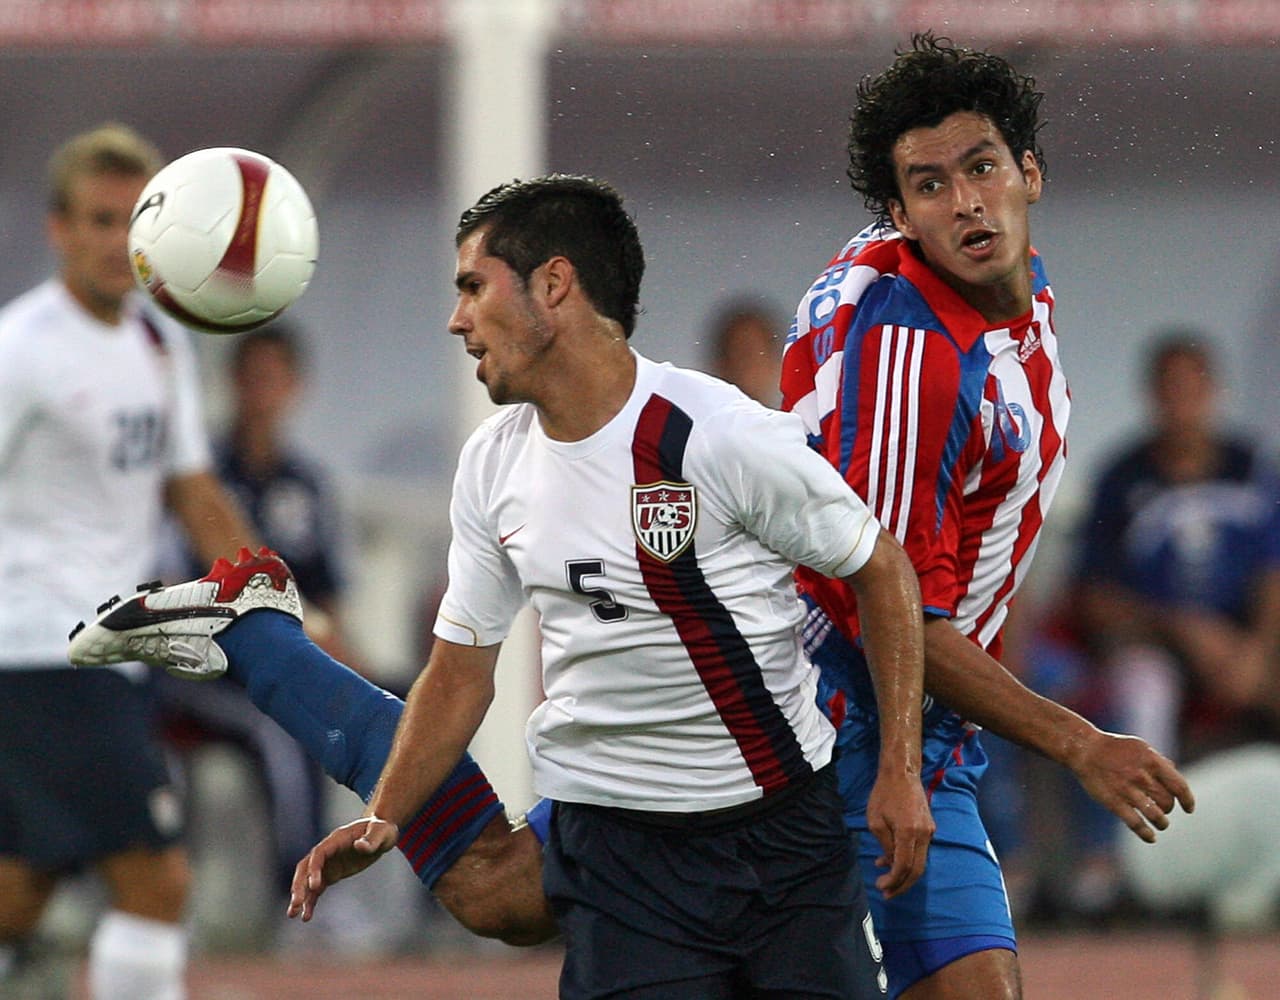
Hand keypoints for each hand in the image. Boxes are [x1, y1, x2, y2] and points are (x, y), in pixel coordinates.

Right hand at [287, 815, 399, 921]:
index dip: (314, 868)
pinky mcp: (331, 873)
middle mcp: (327, 851)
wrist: (380, 833)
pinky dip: (311, 901)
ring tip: (292, 914)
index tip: (315, 885)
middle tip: (297, 904)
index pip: (319, 853)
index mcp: (336, 839)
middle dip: (300, 885)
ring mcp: (327, 863)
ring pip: (307, 879)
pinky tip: (306, 916)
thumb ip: (371, 840)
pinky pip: (317, 889)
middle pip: (306, 867)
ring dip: (300, 896)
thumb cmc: (381, 830)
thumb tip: (360, 846)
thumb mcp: (381, 832)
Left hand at [865, 768, 933, 898]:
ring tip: (887, 881)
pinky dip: (908, 860)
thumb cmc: (884, 794)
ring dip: (904, 874)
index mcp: (909, 832)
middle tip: (887, 893)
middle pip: (917, 870)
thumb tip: (889, 863)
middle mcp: (924, 834)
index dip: (894, 881)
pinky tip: (891, 861)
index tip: (881, 887)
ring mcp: (929, 831)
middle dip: (902, 885)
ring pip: (920, 862)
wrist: (901, 773)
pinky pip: (920, 850)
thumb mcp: (876, 822)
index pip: (905, 866)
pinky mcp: (929, 827)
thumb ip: (885, 845)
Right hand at [1068, 729, 1195, 842]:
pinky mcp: (1114, 802)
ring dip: (1162, 822)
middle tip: (1164, 810)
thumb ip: (1158, 760)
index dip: (1187, 800)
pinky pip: (1135, 823)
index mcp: (1152, 761)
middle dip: (1168, 808)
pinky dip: (1146, 833)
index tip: (1189, 808)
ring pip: (1155, 815)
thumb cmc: (1114, 748)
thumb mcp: (1140, 747)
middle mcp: (1142, 776)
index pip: (1179, 786)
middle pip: (1167, 801)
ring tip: (1161, 824)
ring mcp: (1127, 790)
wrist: (1084, 749)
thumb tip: (1174, 771)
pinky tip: (1151, 838)